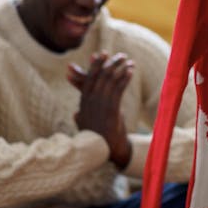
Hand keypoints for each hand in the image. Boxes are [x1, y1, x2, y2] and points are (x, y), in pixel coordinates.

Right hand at [67, 52, 133, 167]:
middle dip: (110, 63)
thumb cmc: (95, 140)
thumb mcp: (85, 127)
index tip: (101, 55)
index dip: (95, 65)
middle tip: (119, 55)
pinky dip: (125, 77)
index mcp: (83, 103)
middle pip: (100, 76)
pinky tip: (131, 71)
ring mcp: (100, 105)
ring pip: (110, 80)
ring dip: (120, 68)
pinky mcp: (111, 109)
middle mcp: (90, 101)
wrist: (102, 152)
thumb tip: (77, 113)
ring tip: (129, 61)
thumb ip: (80, 117)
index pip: (88, 79)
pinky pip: (118, 88)